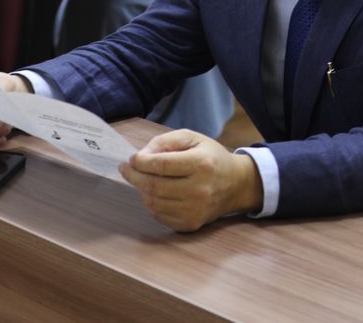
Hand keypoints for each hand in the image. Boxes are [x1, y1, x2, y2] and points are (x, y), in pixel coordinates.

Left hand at [119, 129, 263, 232]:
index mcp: (201, 164)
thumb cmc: (210, 157)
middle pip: (154, 186)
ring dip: (142, 190)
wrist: (235, 184)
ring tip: (144, 179)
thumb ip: (165, 141)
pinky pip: (159, 216)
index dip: (140, 162)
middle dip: (134, 176)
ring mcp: (195, 210)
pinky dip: (152, 203)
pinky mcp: (191, 224)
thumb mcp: (192, 138)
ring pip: (153, 203)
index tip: (132, 158)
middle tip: (126, 169)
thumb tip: (140, 157)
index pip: (161, 165)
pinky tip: (156, 193)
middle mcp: (199, 190)